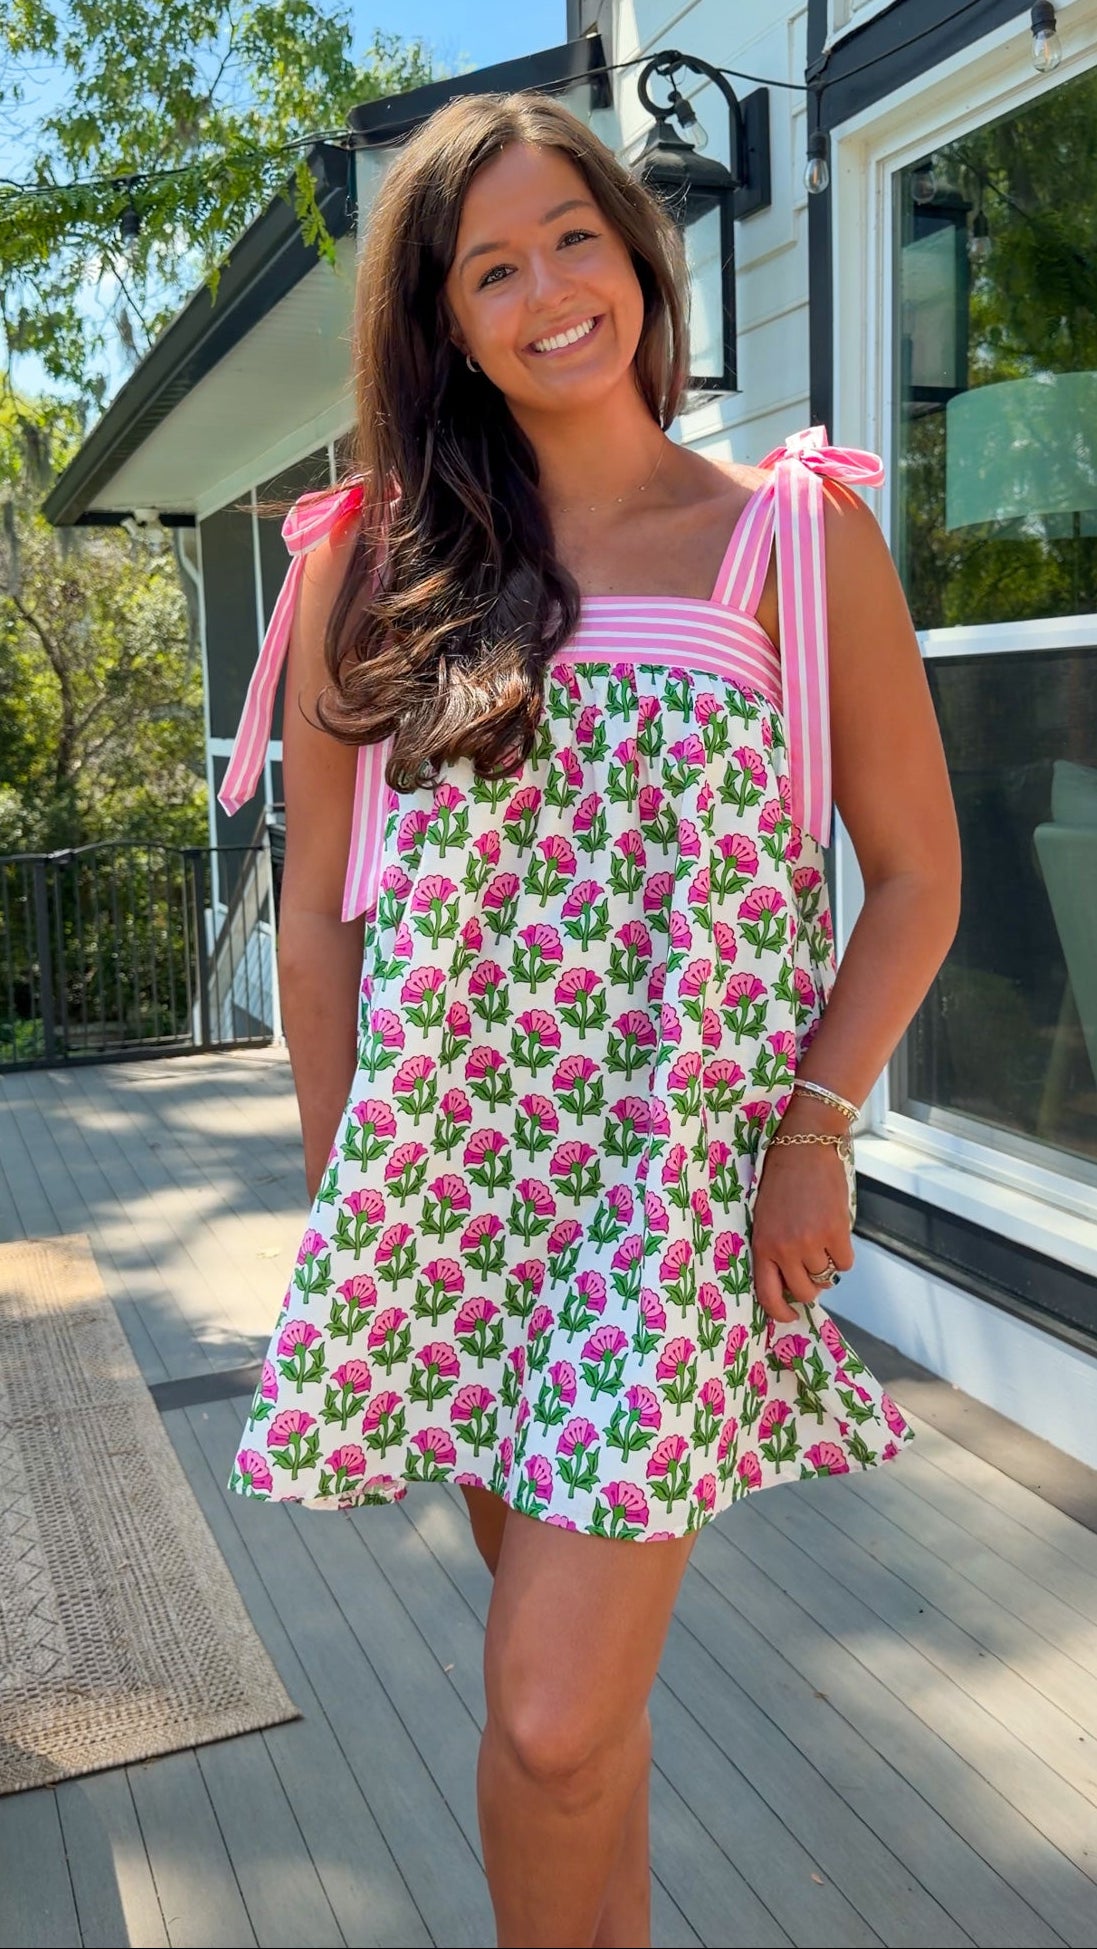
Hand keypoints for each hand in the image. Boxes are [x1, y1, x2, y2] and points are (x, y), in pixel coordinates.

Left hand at [750, 1115, 854, 1324]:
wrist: (804, 1146)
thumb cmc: (780, 1178)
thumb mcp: (763, 1216)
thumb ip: (773, 1247)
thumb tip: (791, 1279)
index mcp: (761, 1245)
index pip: (769, 1294)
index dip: (781, 1312)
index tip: (789, 1315)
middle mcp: (784, 1248)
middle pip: (805, 1291)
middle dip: (811, 1286)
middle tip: (812, 1269)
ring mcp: (811, 1241)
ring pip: (827, 1276)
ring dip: (827, 1265)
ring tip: (822, 1240)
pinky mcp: (836, 1231)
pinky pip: (845, 1262)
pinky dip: (843, 1253)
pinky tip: (836, 1234)